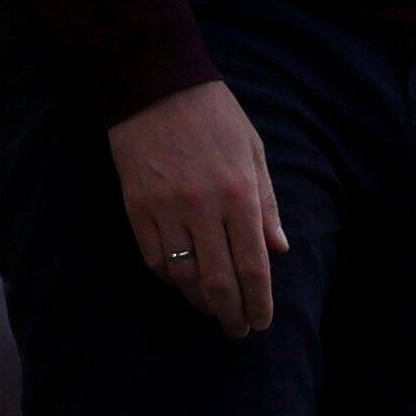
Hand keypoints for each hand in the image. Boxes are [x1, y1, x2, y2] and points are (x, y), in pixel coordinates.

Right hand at [107, 80, 286, 338]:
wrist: (156, 86)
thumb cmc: (214, 115)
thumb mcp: (253, 151)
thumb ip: (266, 203)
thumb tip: (278, 250)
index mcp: (239, 193)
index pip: (252, 265)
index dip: (258, 301)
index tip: (261, 321)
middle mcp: (203, 208)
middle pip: (219, 281)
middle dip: (232, 314)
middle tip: (238, 330)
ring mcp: (166, 210)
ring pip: (184, 277)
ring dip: (201, 302)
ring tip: (213, 311)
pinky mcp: (136, 209)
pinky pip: (155, 260)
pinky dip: (171, 279)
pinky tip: (183, 284)